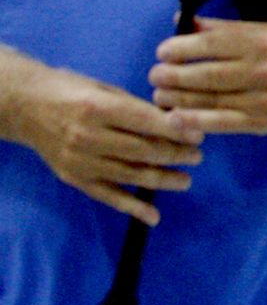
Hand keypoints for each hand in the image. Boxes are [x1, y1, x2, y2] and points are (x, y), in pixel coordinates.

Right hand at [5, 63, 203, 224]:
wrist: (27, 107)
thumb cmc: (73, 90)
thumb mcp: (106, 88)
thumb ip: (137, 107)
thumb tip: (178, 123)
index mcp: (99, 108)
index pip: (145, 123)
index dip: (176, 131)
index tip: (200, 135)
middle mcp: (88, 136)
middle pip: (142, 151)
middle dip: (175, 155)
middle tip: (198, 156)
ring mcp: (79, 161)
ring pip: (129, 175)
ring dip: (162, 180)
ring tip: (185, 180)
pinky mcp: (74, 178)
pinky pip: (107, 196)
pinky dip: (132, 207)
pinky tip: (153, 216)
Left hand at [150, 18, 266, 135]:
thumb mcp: (266, 29)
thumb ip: (225, 30)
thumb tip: (186, 25)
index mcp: (259, 42)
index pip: (208, 45)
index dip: (179, 49)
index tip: (163, 52)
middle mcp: (259, 70)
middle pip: (202, 75)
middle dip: (170, 76)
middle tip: (154, 76)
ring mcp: (260, 98)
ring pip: (207, 100)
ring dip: (175, 99)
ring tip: (159, 96)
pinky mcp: (261, 121)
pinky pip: (221, 123)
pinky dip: (194, 122)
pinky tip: (174, 120)